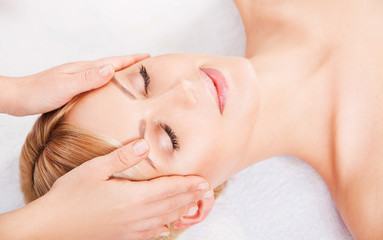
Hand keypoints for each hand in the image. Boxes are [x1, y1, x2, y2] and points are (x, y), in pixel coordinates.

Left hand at [1, 54, 148, 115]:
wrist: (18, 97)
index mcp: (85, 69)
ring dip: (122, 74)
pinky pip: (99, 84)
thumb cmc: (38, 93)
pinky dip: (110, 84)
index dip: (133, 60)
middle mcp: (84, 72)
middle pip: (113, 65)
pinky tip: (111, 92)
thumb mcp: (64, 86)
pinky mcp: (75, 88)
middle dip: (131, 64)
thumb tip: (111, 68)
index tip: (150, 57)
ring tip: (136, 78)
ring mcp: (79, 79)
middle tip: (148, 66)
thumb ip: (87, 78)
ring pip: (106, 74)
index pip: (114, 62)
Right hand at [8, 139, 211, 239]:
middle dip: (190, 196)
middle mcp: (136, 215)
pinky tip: (166, 227)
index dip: (187, 185)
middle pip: (170, 205)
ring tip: (193, 205)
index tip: (203, 181)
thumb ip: (121, 157)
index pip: (167, 189)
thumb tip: (145, 145)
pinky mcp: (122, 237)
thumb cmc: (69, 196)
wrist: (50, 228)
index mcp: (131, 197)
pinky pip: (149, 234)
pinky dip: (162, 228)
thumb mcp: (93, 170)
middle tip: (206, 191)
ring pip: (164, 220)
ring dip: (180, 211)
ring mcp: (130, 229)